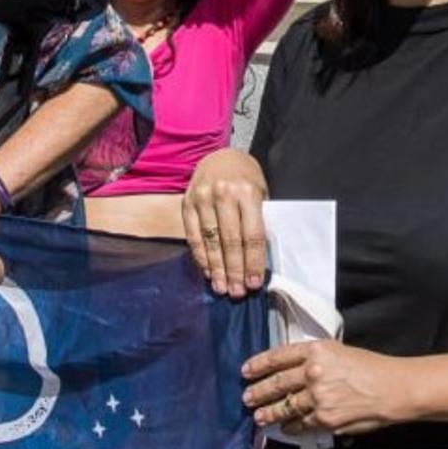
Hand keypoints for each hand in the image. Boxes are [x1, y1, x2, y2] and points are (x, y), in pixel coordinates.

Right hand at [182, 147, 267, 297]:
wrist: (220, 156)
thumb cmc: (246, 179)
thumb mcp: (260, 193)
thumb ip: (258, 220)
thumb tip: (257, 260)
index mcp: (247, 192)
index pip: (252, 235)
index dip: (253, 262)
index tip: (255, 283)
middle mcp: (224, 194)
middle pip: (230, 241)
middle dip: (234, 270)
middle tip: (237, 292)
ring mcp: (203, 198)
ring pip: (210, 241)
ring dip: (216, 268)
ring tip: (222, 288)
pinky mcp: (187, 203)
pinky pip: (193, 236)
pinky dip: (200, 257)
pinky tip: (208, 272)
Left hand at [242, 340, 413, 436]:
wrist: (393, 388)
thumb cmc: (370, 367)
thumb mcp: (339, 350)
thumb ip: (314, 357)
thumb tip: (289, 368)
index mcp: (316, 350)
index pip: (278, 356)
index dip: (259, 364)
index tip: (246, 370)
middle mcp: (313, 371)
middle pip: (276, 383)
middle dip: (257, 391)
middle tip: (246, 397)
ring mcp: (317, 397)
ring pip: (284, 406)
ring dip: (268, 412)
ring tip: (258, 416)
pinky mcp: (324, 419)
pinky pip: (299, 424)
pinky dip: (289, 426)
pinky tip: (284, 427)